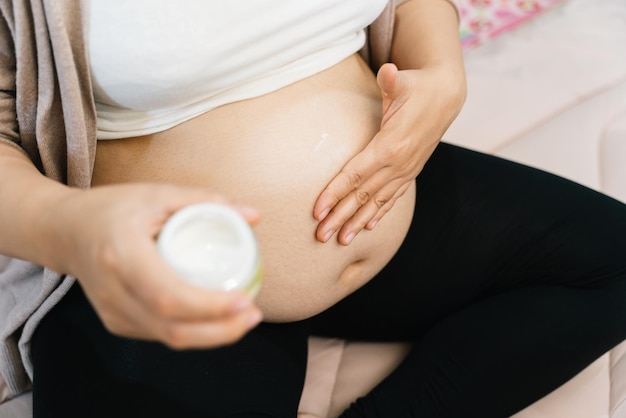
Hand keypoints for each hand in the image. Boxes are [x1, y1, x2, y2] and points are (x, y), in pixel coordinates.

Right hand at [47, 183, 262, 348]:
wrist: (65, 231)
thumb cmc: (114, 208)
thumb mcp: (158, 195)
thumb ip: (206, 201)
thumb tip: (255, 216)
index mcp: (121, 255)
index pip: (168, 295)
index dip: (210, 306)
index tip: (245, 299)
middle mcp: (112, 290)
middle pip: (171, 329)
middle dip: (221, 331)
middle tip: (253, 314)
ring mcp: (111, 312)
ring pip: (168, 338)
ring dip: (212, 335)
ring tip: (244, 318)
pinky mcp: (115, 322)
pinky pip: (160, 334)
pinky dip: (194, 331)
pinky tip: (217, 319)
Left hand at [313, 63, 464, 244]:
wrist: (447, 97)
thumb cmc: (419, 87)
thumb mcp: (404, 81)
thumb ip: (392, 81)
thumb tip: (388, 71)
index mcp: (390, 146)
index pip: (356, 175)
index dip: (334, 193)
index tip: (317, 211)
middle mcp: (398, 164)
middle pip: (362, 195)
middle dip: (340, 217)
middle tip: (320, 236)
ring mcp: (406, 171)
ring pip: (377, 202)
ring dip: (357, 222)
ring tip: (340, 241)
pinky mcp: (410, 172)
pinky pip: (392, 198)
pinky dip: (379, 214)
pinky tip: (367, 228)